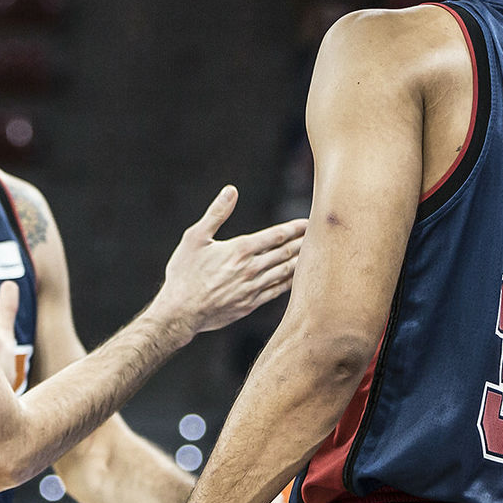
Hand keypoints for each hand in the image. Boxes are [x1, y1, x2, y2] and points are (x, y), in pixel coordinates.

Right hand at [148, 186, 305, 338]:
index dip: (295, 228)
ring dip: (300, 262)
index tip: (309, 223)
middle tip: (322, 236)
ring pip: (285, 272)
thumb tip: (231, 190)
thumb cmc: (183, 273)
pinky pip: (276, 291)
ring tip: (316, 256)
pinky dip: (289, 283)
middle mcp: (251, 268)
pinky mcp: (250, 305)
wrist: (180, 312)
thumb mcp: (195, 238)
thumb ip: (216, 214)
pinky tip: (296, 279)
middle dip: (304, 243)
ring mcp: (253, 288)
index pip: (276, 235)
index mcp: (240, 249)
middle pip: (286, 253)